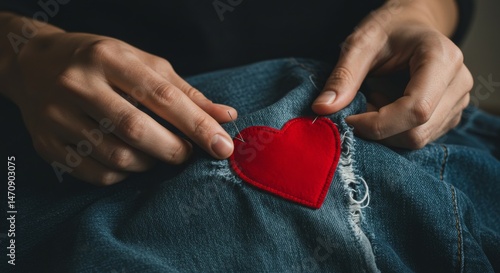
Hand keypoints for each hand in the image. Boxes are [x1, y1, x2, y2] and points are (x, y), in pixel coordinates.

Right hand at [11, 32, 235, 184]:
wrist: (34, 63)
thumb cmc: (101, 62)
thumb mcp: (142, 64)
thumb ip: (185, 92)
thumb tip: (226, 116)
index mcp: (109, 58)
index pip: (161, 95)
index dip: (197, 125)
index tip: (223, 146)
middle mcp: (78, 84)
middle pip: (136, 130)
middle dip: (174, 150)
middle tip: (188, 154)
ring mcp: (57, 116)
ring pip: (117, 157)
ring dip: (150, 163)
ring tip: (159, 153)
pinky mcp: (47, 143)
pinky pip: (96, 173)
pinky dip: (124, 174)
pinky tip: (131, 162)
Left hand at [312, 0, 472, 148]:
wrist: (410, 26)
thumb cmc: (387, 30)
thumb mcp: (360, 43)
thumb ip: (343, 75)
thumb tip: (323, 108)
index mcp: (442, 59)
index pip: (416, 109)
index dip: (379, 123)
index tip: (349, 118)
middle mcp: (459, 83)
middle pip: (417, 132)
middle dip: (379, 129)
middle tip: (359, 106)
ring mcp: (458, 102)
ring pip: (418, 140)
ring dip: (385, 131)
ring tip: (373, 100)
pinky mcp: (449, 116)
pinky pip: (419, 138)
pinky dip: (393, 131)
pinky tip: (385, 107)